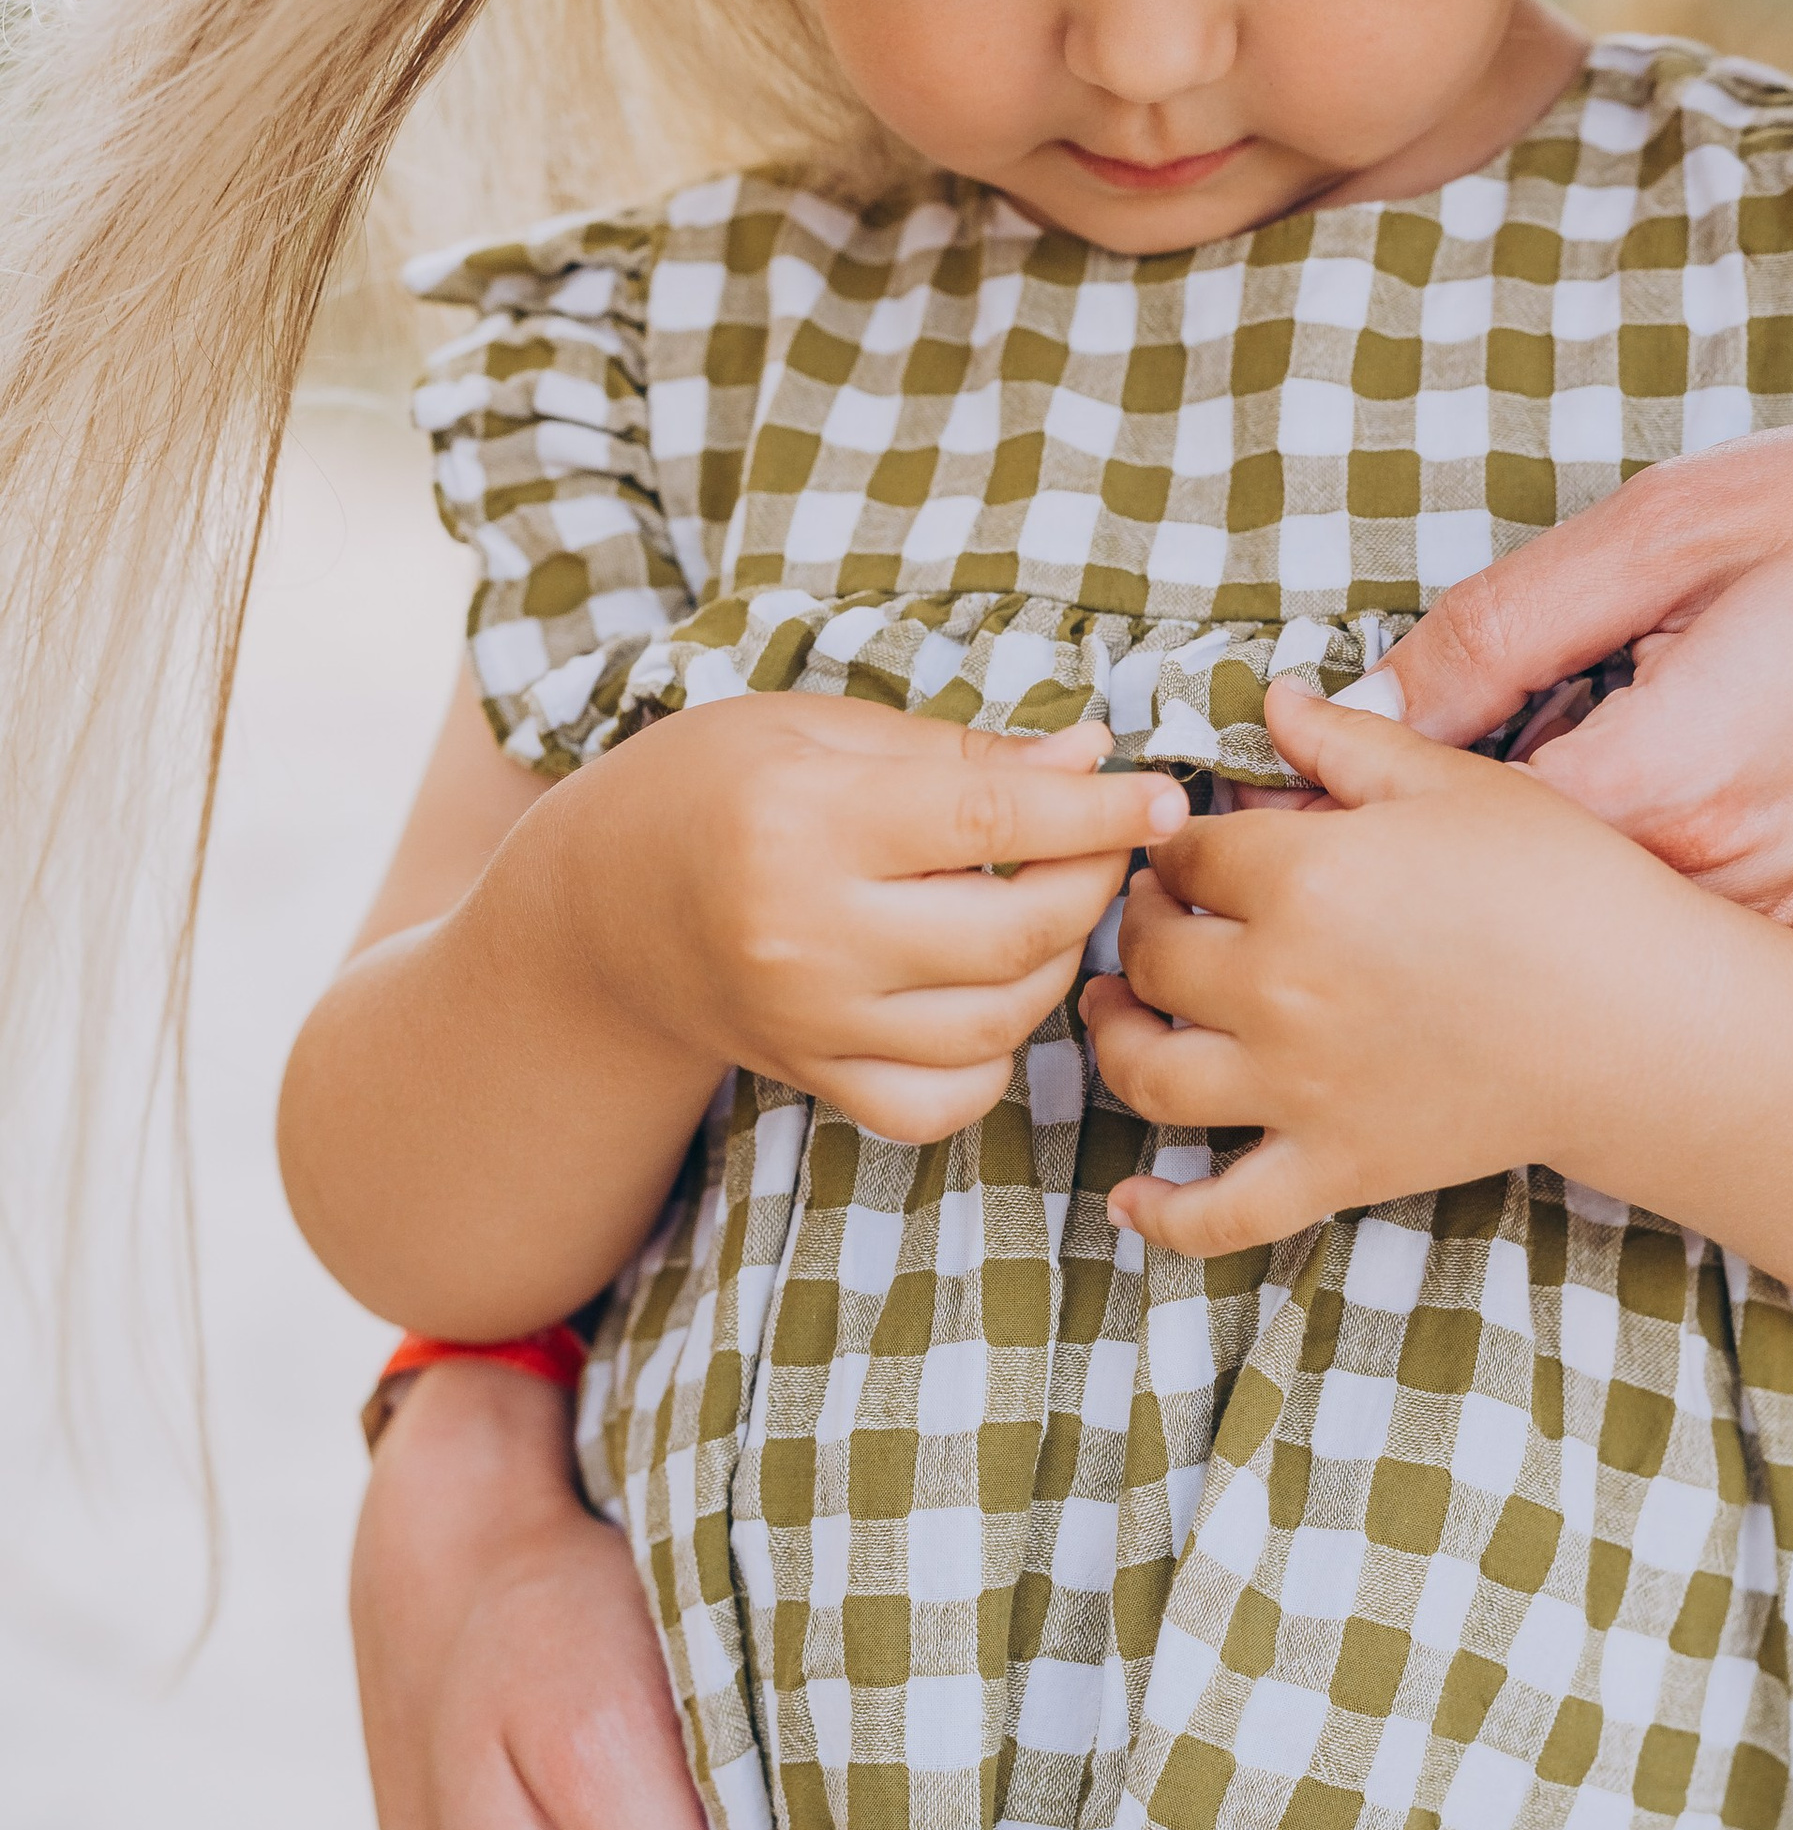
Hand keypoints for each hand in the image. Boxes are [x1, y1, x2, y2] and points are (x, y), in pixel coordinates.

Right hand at [544, 699, 1188, 1139]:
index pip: (991, 821)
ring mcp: (809, 1022)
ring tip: (1056, 905)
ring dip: (1060, 965)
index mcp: (805, 821)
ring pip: (995, 1023)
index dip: (1098, 810)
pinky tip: (998, 995)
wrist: (591, 910)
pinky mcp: (813, 1078)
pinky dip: (998, 1059)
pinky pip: (943, 1102)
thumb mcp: (814, 727)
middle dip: (1095, 884)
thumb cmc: (705, 786)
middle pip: (1011, 933)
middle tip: (1112, 842)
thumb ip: (957, 751)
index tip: (1164, 793)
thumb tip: (1090, 757)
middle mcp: (805, 935)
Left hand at [1081, 682, 1690, 1254]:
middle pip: (1150, 957)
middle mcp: (1276, 986)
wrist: (1645, 1021)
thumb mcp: (1452, 782)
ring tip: (1112, 1013)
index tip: (1193, 842)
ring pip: (1149, 1075)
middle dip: (1140, 926)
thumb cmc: (1565, 887)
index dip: (1177, 842)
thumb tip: (1271, 698)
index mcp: (1300, 877)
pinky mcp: (1337, 1166)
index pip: (1183, 855)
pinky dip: (1163, 1216)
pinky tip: (1129, 1201)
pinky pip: (1222, 1213)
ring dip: (1112, 1041)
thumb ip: (1344, 740)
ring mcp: (1299, 1087)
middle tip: (1158, 913)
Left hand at [1344, 419, 1792, 947]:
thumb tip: (1367, 693)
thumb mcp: (1698, 517)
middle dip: (1418, 842)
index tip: (1286, 760)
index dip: (1346, 792)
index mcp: (1660, 790)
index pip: (1436, 829)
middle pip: (1499, 897)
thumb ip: (1516, 614)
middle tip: (1337, 783)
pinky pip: (1678, 929)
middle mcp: (1716, 900)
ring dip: (1523, 866)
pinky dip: (1628, 881)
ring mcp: (1783, 937)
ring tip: (1496, 777)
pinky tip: (1644, 794)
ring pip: (1587, 923)